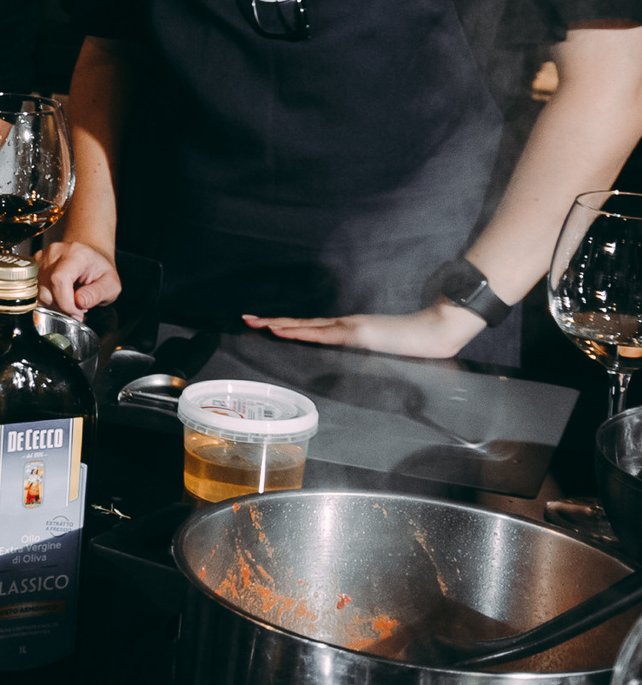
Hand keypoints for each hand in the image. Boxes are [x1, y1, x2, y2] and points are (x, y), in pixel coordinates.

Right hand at [37, 240, 120, 312]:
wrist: (91, 256)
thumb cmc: (100, 270)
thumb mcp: (111, 285)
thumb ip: (97, 294)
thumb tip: (79, 302)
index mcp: (76, 254)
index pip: (59, 280)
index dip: (66, 303)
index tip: (78, 312)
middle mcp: (55, 252)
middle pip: (46, 289)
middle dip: (61, 307)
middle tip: (78, 308)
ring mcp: (42, 257)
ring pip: (38, 293)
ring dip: (54, 304)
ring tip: (70, 300)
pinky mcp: (33, 265)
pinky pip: (35, 290)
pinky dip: (48, 299)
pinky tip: (60, 295)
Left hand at [244, 304, 486, 358]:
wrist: (437, 331)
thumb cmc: (414, 344)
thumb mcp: (383, 353)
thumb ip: (367, 355)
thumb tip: (356, 366)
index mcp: (349, 329)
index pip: (311, 327)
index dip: (288, 325)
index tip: (265, 323)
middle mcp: (344, 324)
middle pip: (302, 322)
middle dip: (273, 321)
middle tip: (247, 319)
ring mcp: (350, 326)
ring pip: (306, 325)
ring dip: (279, 324)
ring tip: (257, 323)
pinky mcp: (357, 332)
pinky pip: (323, 332)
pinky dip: (300, 330)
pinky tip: (283, 330)